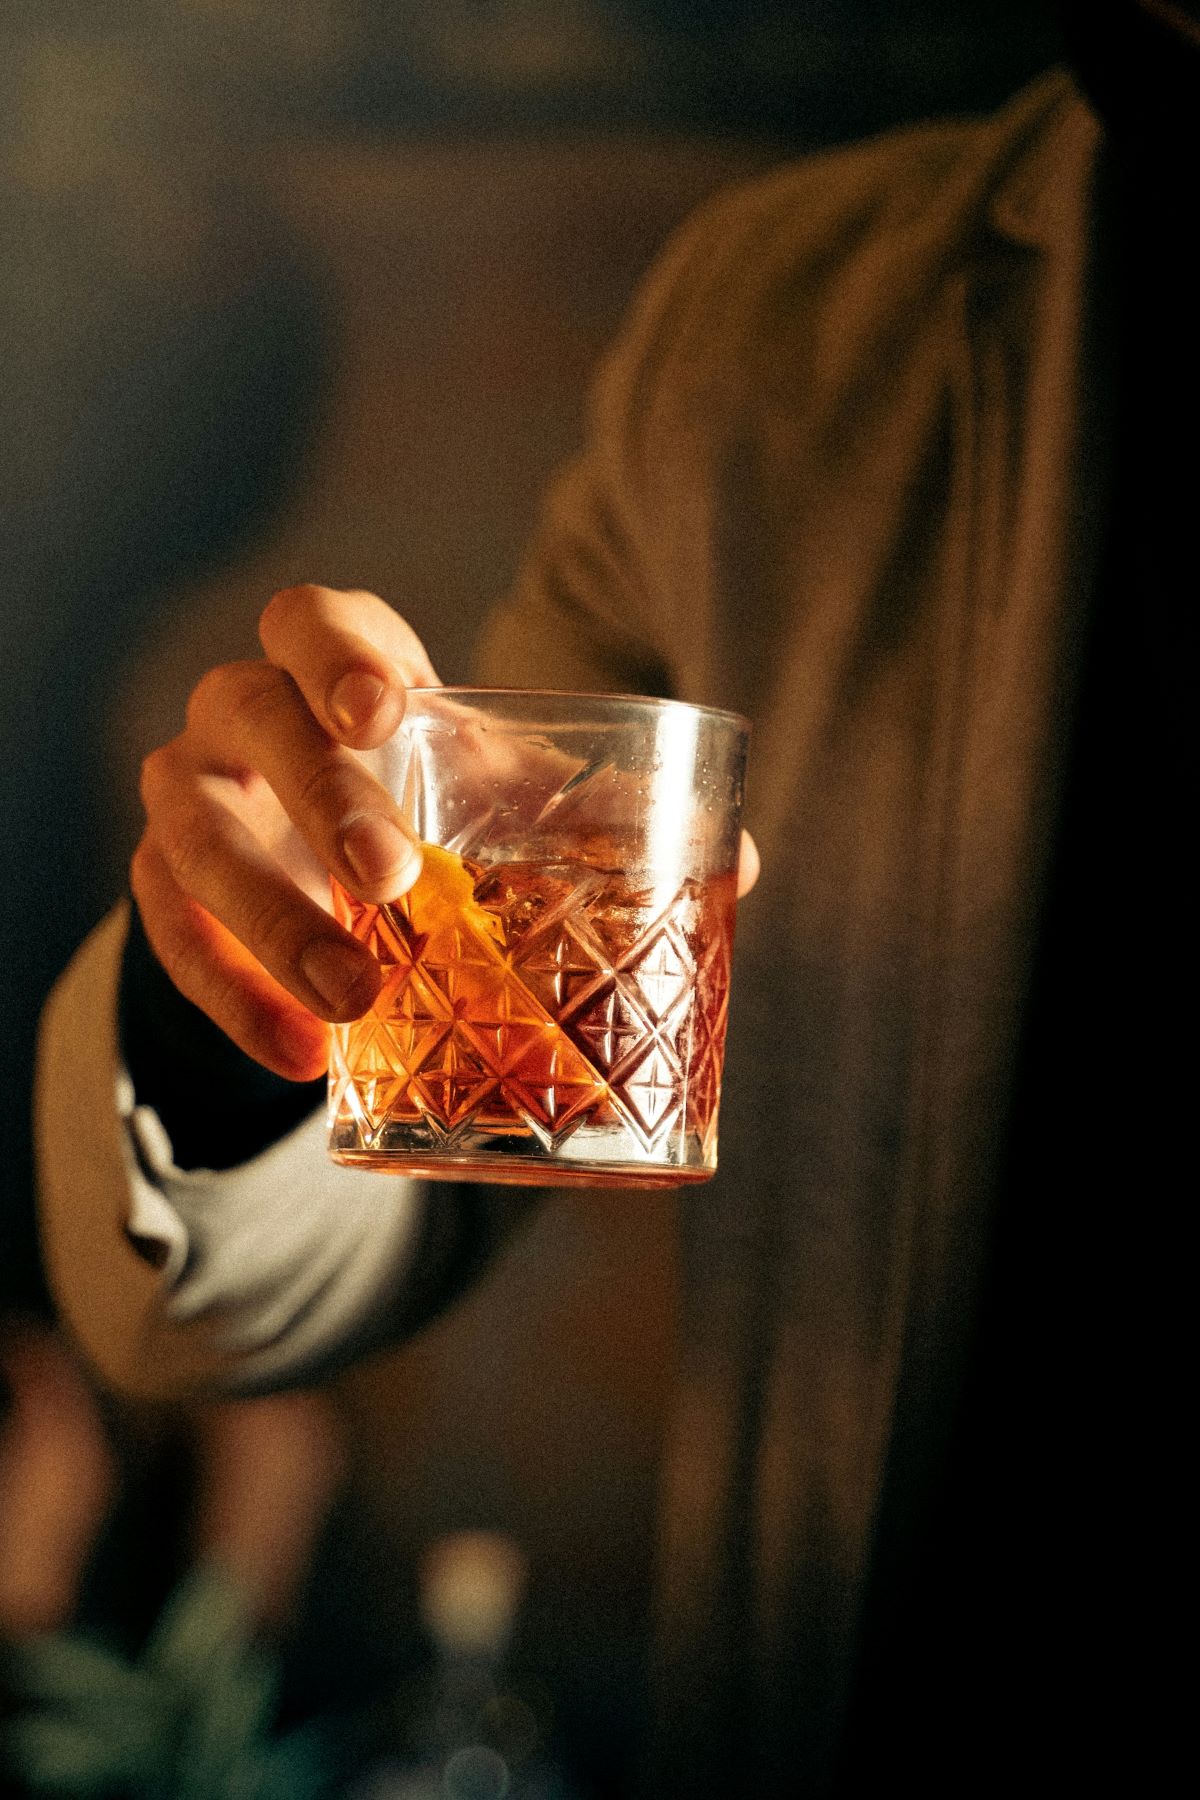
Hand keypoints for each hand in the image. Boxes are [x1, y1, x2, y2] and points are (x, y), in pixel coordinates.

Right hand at [132, 583, 760, 1081]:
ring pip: (195, 829)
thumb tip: (736, 865)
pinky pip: (173, 935)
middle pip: (248, 712)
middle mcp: (246, 714)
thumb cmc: (427, 810)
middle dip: (318, 790)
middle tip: (389, 876)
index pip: (311, 620)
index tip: (387, 712)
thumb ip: (588, 822)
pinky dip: (235, 997)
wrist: (316, 873)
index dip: (337, 652)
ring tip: (353, 995)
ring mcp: (192, 797)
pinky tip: (302, 1058)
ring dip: (272, 915)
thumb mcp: (494, 801)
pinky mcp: (164, 885)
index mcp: (338, 668)